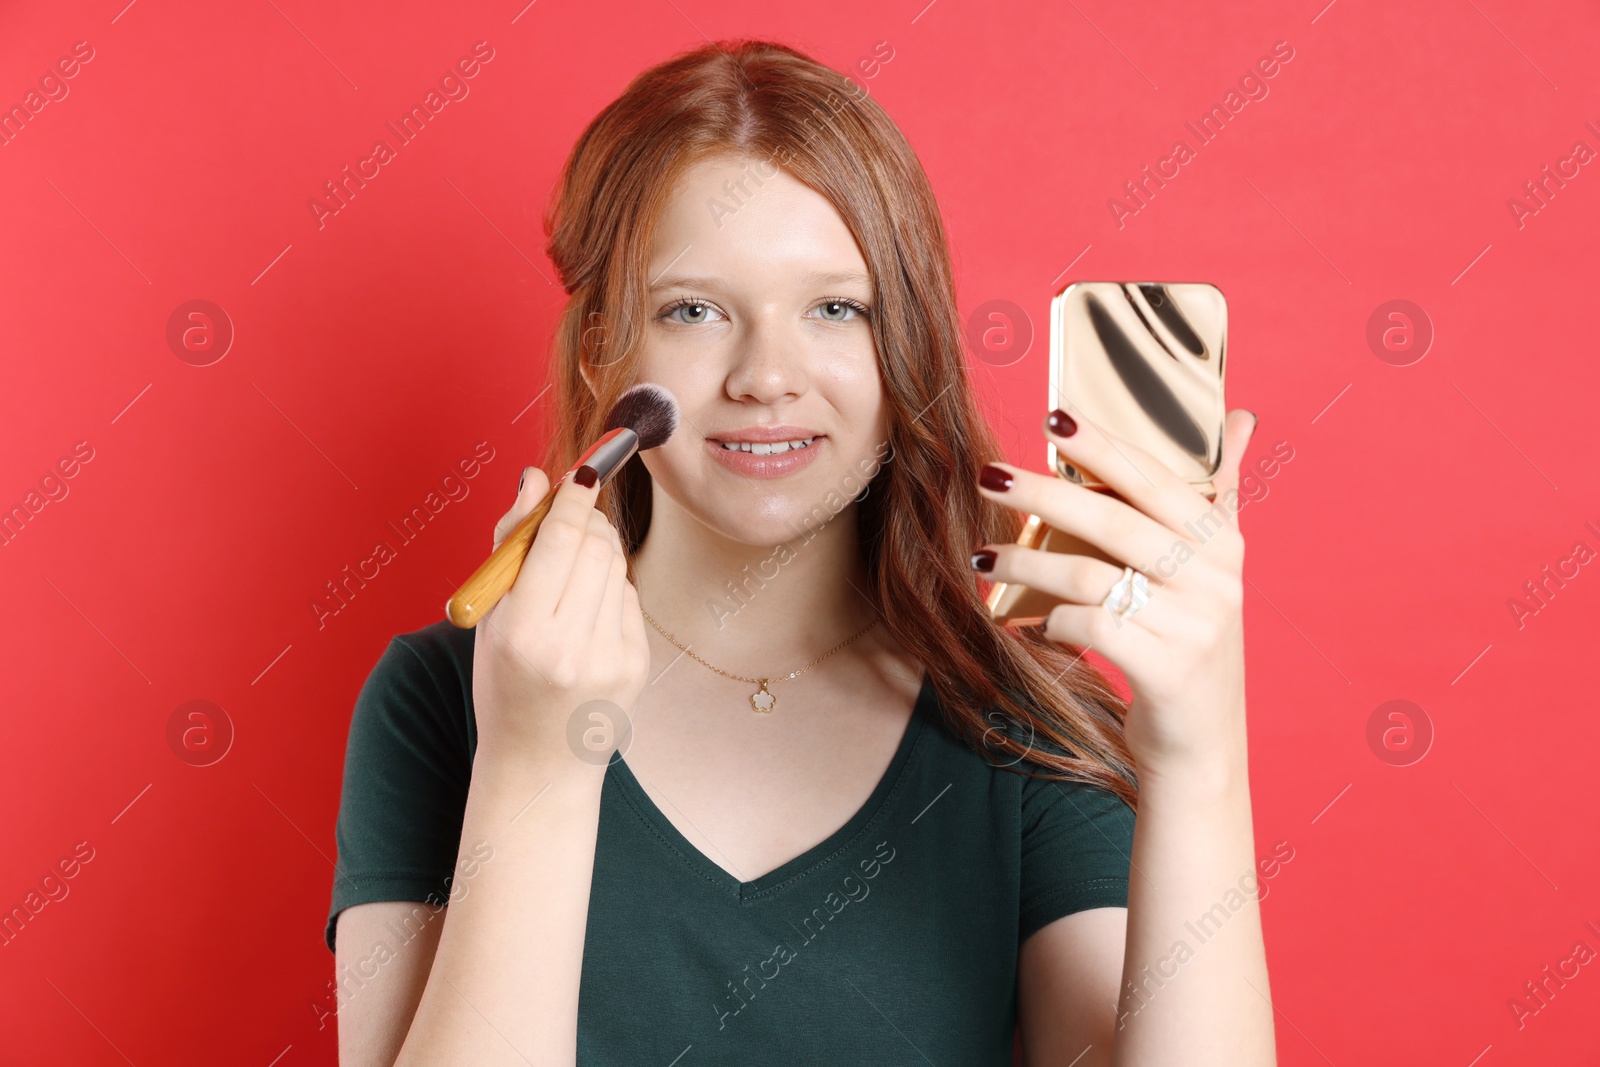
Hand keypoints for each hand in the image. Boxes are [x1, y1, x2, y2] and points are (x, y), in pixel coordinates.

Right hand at [471, 466, 649, 771]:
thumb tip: (535, 478)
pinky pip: (630, 597)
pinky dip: (611, 587)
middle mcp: (570, 648)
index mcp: (523, 634)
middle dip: (586, 518)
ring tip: (572, 568)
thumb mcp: (489, 619)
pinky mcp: (637, 664)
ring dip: (598, 549)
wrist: (537, 764)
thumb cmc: (504, 682)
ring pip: (618, 566)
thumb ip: (510, 544)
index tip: (582, 468)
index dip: (574, 499)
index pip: (558, 543)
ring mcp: (610, 659)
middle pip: (595, 547)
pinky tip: (588, 610)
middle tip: (572, 513)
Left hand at [973, 409, 1258, 775]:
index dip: (1103, 446)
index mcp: (1223, 543)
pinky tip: (1025, 621)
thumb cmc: (1189, 643)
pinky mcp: (1169, 671)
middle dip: (1044, 493)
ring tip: (982, 555)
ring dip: (1026, 561)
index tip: (1052, 419)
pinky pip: (1091, 628)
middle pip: (1114, 520)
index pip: (1156, 478)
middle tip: (990, 475)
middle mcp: (1217, 578)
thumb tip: (1244, 417)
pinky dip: (1050, 621)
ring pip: (1091, 575)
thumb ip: (1221, 494)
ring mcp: (1195, 626)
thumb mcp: (1212, 569)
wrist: (1200, 746)